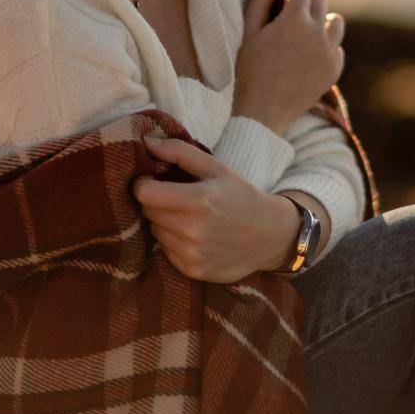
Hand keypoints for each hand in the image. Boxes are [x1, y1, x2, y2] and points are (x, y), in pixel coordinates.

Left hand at [132, 135, 299, 282]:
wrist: (270, 235)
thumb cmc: (240, 195)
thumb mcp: (215, 167)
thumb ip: (179, 152)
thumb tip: (145, 142)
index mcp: (199, 200)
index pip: (144, 193)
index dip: (144, 183)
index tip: (153, 180)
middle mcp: (193, 231)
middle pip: (148, 212)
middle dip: (156, 201)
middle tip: (177, 197)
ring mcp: (192, 254)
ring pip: (155, 232)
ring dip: (164, 222)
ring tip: (189, 217)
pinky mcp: (193, 270)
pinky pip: (166, 251)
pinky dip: (174, 241)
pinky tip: (195, 235)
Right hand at [232, 0, 345, 134]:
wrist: (262, 112)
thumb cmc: (249, 71)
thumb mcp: (249, 33)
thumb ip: (260, 2)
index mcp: (293, 20)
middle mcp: (316, 33)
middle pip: (319, 1)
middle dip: (305, 3)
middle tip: (291, 16)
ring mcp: (328, 52)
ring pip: (335, 22)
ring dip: (322, 22)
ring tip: (306, 33)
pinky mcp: (334, 69)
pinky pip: (337, 48)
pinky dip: (326, 47)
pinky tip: (309, 56)